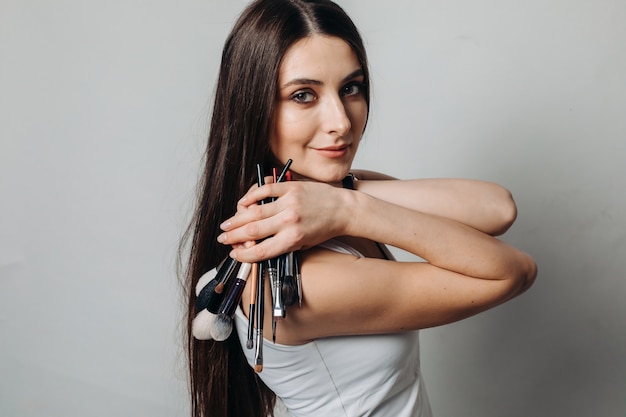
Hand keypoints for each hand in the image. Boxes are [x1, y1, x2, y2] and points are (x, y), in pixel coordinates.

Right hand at [217, 181, 351, 261]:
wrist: (344, 209)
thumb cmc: (324, 229)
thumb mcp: (304, 244)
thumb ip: (282, 245)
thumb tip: (257, 247)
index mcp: (293, 239)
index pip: (262, 250)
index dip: (244, 254)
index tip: (234, 254)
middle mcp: (289, 221)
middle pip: (253, 231)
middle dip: (234, 236)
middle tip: (223, 238)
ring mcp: (289, 202)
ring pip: (255, 212)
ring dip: (237, 219)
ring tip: (226, 225)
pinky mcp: (291, 188)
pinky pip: (265, 191)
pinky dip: (251, 197)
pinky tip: (243, 203)